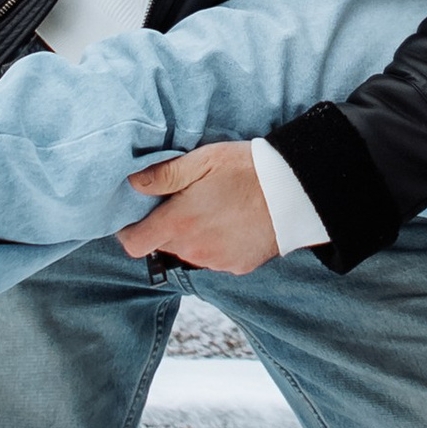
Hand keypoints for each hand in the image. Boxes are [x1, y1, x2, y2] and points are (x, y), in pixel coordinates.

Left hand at [120, 140, 283, 273]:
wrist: (297, 192)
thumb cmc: (248, 169)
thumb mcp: (203, 160)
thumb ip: (163, 174)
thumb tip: (131, 182)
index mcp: (179, 223)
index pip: (134, 244)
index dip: (129, 231)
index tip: (138, 216)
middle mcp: (193, 249)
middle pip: (163, 245)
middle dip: (168, 226)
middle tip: (186, 201)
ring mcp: (216, 261)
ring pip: (190, 252)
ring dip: (194, 236)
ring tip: (216, 208)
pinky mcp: (237, 267)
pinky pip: (215, 258)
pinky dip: (218, 244)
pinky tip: (234, 222)